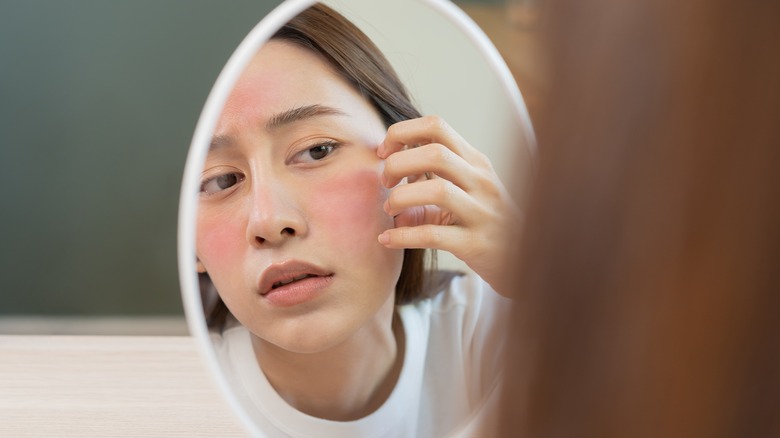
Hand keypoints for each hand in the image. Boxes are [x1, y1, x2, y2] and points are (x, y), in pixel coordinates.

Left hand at [377, 116, 518, 295]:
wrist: (524, 259)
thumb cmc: (484, 221)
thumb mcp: (464, 191)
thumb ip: (429, 178)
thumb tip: (388, 173)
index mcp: (475, 162)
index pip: (436, 126)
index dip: (402, 133)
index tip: (384, 152)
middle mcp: (481, 181)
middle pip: (434, 153)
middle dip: (398, 163)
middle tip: (385, 182)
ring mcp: (482, 212)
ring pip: (437, 190)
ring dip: (401, 197)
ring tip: (389, 210)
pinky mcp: (475, 244)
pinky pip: (433, 235)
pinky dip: (403, 236)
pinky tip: (387, 239)